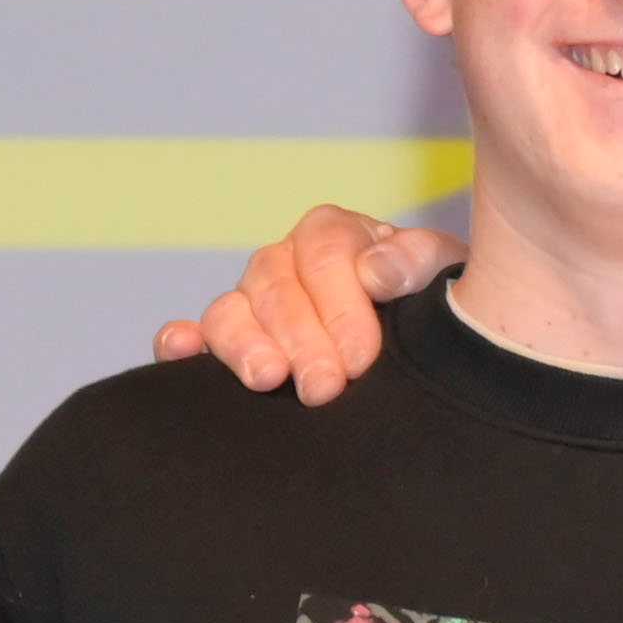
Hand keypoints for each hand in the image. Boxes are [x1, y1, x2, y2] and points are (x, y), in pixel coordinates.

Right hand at [148, 203, 460, 399]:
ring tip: (268, 379)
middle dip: (301, 340)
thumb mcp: (440, 273)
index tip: (363, 357)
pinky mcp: (232, 343)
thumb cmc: (431, 304)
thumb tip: (375, 273)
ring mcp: (252, 303)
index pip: (323, 252)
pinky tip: (181, 350)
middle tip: (326, 388)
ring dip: (244, 345)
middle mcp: (285, 263)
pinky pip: (195, 337)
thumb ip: (416, 261)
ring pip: (229, 311)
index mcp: (334, 234)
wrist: (430, 346)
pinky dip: (182, 344)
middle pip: (274, 286)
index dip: (340, 304)